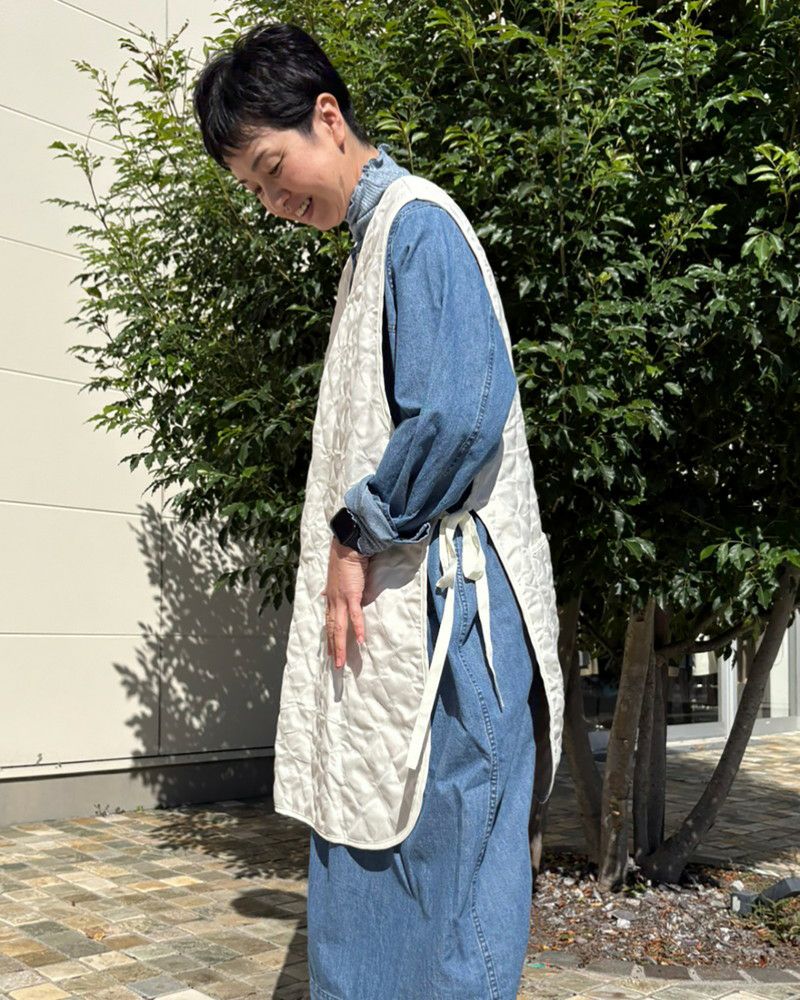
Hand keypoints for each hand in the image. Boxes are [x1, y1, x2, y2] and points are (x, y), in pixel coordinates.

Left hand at [322, 537, 368, 668]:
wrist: (348, 547)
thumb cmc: (345, 561)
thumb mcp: (337, 578)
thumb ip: (334, 590)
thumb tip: (326, 596)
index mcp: (331, 598)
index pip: (329, 623)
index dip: (329, 638)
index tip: (329, 651)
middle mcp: (333, 602)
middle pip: (332, 630)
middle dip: (333, 648)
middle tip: (335, 665)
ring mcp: (341, 599)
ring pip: (339, 628)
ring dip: (340, 646)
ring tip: (341, 661)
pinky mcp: (351, 595)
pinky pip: (355, 615)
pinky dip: (358, 628)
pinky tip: (361, 641)